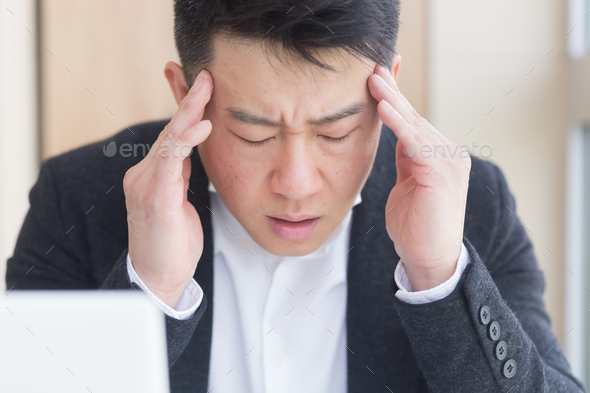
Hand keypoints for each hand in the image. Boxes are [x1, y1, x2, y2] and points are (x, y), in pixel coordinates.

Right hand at [123, 69, 212, 307]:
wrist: (158, 279)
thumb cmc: (171, 245)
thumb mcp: (179, 205)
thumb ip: (180, 179)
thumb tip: (190, 157)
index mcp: (153, 177)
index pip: (172, 136)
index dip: (187, 111)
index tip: (202, 88)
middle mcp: (145, 175)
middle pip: (170, 131)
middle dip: (189, 101)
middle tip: (205, 75)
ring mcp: (146, 185)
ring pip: (169, 139)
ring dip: (189, 111)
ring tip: (206, 88)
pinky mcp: (155, 197)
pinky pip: (170, 160)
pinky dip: (186, 140)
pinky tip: (203, 124)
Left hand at [368, 64, 470, 290]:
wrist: (429, 259)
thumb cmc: (414, 226)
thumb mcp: (406, 185)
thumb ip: (405, 158)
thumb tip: (392, 134)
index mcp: (437, 155)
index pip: (412, 120)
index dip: (395, 97)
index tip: (379, 75)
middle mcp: (448, 153)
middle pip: (413, 116)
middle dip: (392, 91)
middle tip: (372, 67)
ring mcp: (448, 161)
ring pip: (414, 124)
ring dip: (392, 100)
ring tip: (373, 79)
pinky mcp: (442, 172)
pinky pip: (415, 142)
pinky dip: (398, 123)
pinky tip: (382, 106)